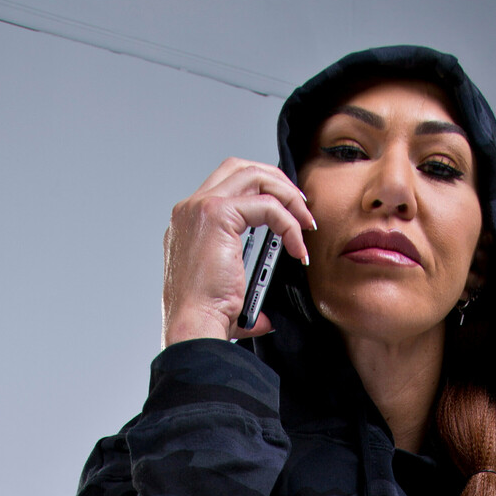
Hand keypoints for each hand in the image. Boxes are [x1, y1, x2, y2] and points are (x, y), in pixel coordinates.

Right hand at [162, 157, 314, 348]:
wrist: (194, 327)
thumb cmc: (204, 318)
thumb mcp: (223, 296)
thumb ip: (241, 295)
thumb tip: (263, 316)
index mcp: (189, 224)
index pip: (228, 185)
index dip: (262, 190)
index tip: (287, 213)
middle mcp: (190, 210)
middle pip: (241, 168)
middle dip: (277, 182)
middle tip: (301, 208)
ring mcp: (201, 208)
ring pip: (255, 176)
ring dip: (287, 195)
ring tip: (306, 222)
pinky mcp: (218, 215)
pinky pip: (267, 206)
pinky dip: (289, 224)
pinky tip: (298, 248)